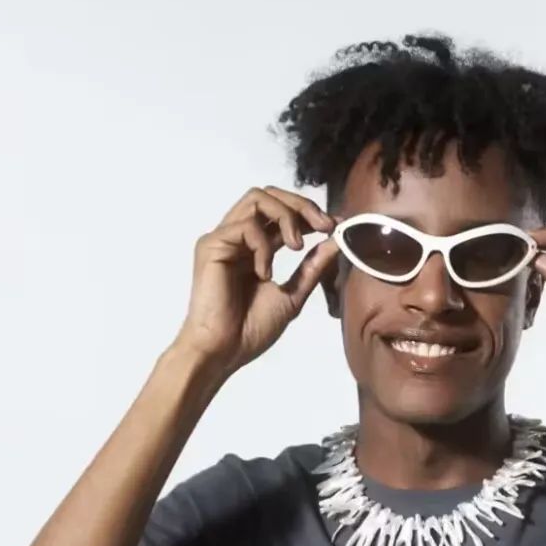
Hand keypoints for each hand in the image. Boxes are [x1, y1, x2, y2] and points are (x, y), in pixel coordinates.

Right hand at [172, 185, 340, 377]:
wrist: (225, 351)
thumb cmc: (250, 330)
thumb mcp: (293, 295)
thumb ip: (311, 268)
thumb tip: (334, 242)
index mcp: (255, 248)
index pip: (281, 213)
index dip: (309, 212)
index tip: (334, 225)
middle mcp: (238, 237)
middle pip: (269, 195)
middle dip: (301, 204)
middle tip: (324, 225)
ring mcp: (224, 238)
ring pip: (257, 198)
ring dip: (286, 217)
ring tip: (296, 246)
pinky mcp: (212, 244)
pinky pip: (246, 226)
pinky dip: (264, 246)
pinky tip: (264, 273)